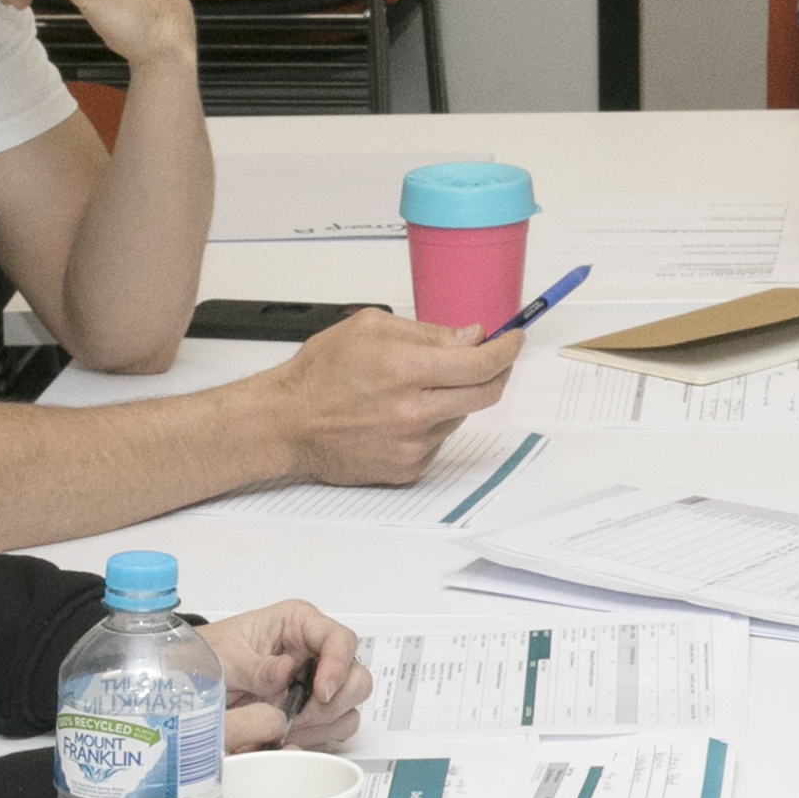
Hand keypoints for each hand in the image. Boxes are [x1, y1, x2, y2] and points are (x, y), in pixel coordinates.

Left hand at [197, 600, 367, 751]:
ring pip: (351, 704)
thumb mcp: (225, 656)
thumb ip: (256, 666)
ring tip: (289, 724)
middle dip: (334, 701)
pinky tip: (291, 732)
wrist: (193, 680)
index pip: (340, 638)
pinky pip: (336, 727)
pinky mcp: (314, 709)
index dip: (338, 665)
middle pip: (356, 676)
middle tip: (301, 715)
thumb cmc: (211, 655)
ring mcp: (317, 682)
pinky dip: (318, 735)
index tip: (321, 691)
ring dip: (324, 721)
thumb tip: (286, 671)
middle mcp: (315, 651)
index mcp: (298, 624)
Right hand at [258, 311, 514, 485]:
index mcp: (402, 370)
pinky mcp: (406, 469)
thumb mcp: (369, 329)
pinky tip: (398, 415)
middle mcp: (411, 411)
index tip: (512, 340)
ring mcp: (411, 445)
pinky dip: (432, 424)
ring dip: (453, 398)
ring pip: (460, 416)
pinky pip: (439, 441)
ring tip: (413, 388)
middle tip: (492, 359)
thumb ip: (426, 332)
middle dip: (496, 373)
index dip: (505, 350)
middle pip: (484, 394)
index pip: (479, 363)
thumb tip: (470, 337)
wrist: (286, 422)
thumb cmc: (318, 375)